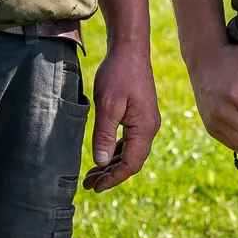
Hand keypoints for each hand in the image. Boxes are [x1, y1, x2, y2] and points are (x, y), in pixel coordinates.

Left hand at [83, 44, 160, 191]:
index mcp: (145, 128)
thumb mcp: (107, 105)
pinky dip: (115, 152)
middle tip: (88, 185)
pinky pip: (129, 141)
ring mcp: (146, 122)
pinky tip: (102, 155)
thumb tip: (100, 162)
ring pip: (130, 152)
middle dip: (110, 175)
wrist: (129, 50)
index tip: (95, 187)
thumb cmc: (118, 75)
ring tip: (91, 175)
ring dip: (111, 165)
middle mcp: (149, 128)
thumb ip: (104, 134)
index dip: (113, 179)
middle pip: (132, 161)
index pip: (131, 164)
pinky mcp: (139, 115)